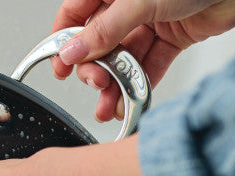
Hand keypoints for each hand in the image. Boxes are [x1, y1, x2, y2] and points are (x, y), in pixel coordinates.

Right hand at [51, 0, 234, 120]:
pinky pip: (149, 64)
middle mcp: (131, 2)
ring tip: (107, 105)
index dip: (64, 42)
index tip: (60, 68)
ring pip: (124, 57)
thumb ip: (103, 30)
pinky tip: (128, 100)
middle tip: (95, 83)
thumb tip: (71, 52)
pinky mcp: (174, 35)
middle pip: (100, 42)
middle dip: (94, 69)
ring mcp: (152, 18)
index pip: (76, 14)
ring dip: (114, 84)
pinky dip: (139, 84)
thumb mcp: (138, 0)